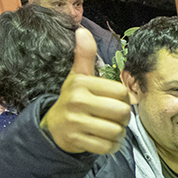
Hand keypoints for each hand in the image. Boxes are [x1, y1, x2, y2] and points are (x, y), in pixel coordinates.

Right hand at [40, 27, 133, 154]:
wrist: (54, 126)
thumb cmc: (74, 98)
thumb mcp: (78, 76)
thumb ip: (84, 56)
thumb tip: (82, 30)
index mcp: (81, 83)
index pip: (122, 92)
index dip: (123, 99)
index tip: (113, 101)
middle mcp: (77, 101)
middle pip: (122, 112)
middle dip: (123, 118)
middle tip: (114, 118)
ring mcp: (75, 122)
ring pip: (116, 131)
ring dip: (118, 133)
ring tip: (109, 129)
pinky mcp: (76, 140)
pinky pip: (107, 147)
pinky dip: (111, 147)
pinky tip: (104, 140)